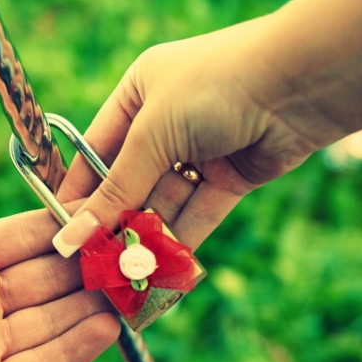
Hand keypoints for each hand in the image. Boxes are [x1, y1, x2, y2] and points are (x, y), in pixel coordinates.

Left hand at [0, 68, 119, 361]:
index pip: (21, 241)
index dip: (61, 227)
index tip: (105, 209)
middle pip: (44, 282)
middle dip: (89, 265)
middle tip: (138, 247)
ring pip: (49, 324)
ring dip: (93, 305)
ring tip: (140, 285)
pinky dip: (75, 350)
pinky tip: (115, 326)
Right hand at [53, 17, 332, 253]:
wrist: (300, 82)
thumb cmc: (215, 86)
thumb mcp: (153, 135)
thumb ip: (115, 190)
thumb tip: (71, 236)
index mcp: (138, 93)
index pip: (96, 152)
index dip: (80, 194)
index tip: (61, 236)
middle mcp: (166, 121)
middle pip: (131, 183)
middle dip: (115, 224)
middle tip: (93, 267)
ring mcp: (200, 150)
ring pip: (165, 203)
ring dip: (147, 239)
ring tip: (126, 278)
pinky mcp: (231, 176)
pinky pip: (197, 213)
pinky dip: (181, 242)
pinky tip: (161, 271)